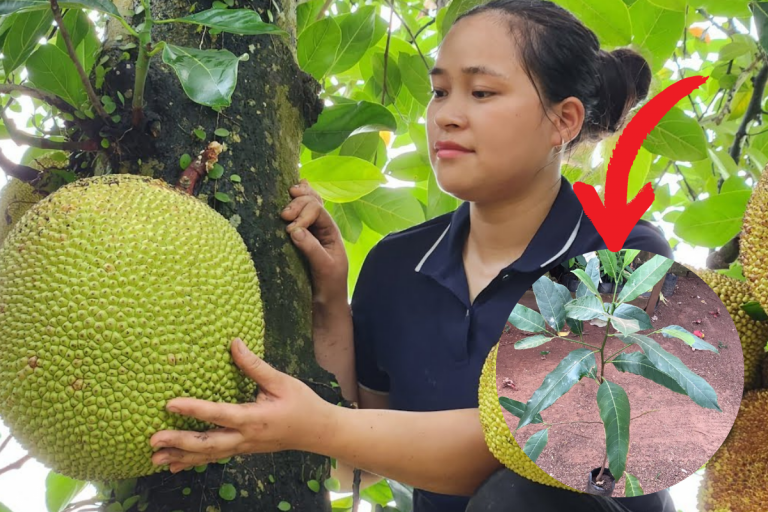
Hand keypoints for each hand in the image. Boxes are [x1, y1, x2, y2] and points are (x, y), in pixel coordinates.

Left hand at [150, 338, 336, 472]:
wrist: (318, 432)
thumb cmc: (302, 404)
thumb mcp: (281, 381)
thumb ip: (255, 365)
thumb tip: (234, 343)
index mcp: (253, 418)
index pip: (218, 414)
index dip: (193, 409)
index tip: (170, 404)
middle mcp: (245, 437)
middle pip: (207, 443)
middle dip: (178, 442)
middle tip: (152, 441)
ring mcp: (243, 447)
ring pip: (208, 455)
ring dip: (181, 456)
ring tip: (155, 459)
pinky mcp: (244, 450)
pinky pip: (215, 457)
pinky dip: (195, 461)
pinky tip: (176, 466)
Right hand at [281, 179, 347, 303]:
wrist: (325, 304)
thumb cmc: (329, 286)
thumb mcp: (324, 268)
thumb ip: (312, 248)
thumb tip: (294, 229)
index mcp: (331, 232)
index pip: (317, 210)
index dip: (303, 213)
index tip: (291, 229)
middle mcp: (321, 228)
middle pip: (310, 203)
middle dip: (297, 204)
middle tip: (283, 216)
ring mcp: (309, 232)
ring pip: (304, 206)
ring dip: (294, 200)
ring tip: (285, 198)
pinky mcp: (297, 241)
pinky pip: (296, 217)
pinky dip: (293, 205)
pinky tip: (288, 196)